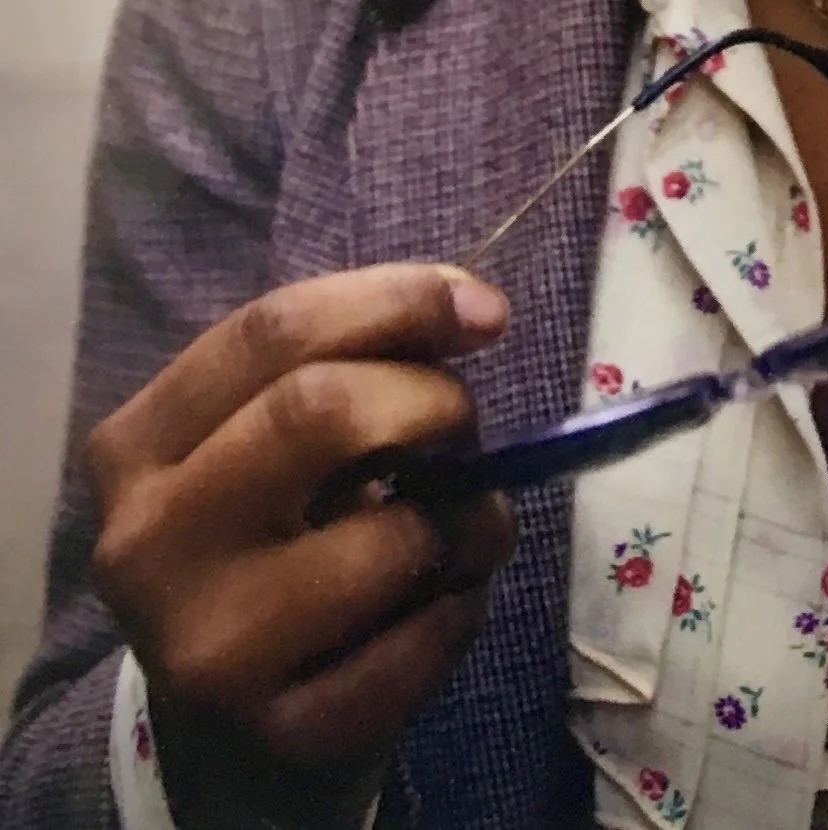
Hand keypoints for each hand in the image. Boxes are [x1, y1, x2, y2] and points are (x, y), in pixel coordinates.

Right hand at [88, 263, 515, 829]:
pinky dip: (464, 605)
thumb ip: (346, 362)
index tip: (483, 310)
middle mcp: (148, 545)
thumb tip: (472, 309)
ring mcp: (207, 650)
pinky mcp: (285, 731)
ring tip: (464, 527)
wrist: (231, 734)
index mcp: (137, 447)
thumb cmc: (271, 544)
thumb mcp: (272, 442)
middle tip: (465, 427)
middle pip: (320, 412)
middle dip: (431, 401)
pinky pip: (426, 639)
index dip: (395, 301)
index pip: (271, 332)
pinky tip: (436, 605)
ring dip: (470, 518)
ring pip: (391, 536)